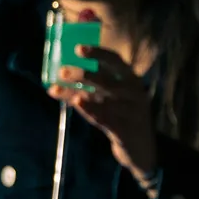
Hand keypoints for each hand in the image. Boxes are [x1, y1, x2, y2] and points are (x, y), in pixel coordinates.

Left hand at [48, 27, 159, 190]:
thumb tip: (64, 72)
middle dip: (81, 75)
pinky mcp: (125, 131)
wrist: (141, 149)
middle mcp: (134, 94)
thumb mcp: (115, 98)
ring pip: (99, 100)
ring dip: (75, 93)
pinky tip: (76, 102)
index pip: (116, 62)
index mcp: (133, 80)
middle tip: (61, 71)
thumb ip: (97, 86)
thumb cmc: (123, 117)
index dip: (97, 54)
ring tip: (56, 89)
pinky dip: (89, 110)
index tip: (78, 49)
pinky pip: (104, 118)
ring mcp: (131, 113)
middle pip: (105, 80)